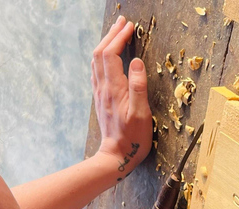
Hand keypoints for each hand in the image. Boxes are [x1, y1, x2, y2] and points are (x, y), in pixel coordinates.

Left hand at [91, 16, 152, 177]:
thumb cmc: (132, 137)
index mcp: (114, 89)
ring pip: (97, 61)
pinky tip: (109, 57)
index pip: (111, 54)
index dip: (119, 38)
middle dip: (111, 35)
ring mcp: (100, 93)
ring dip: (106, 44)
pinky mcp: (101, 99)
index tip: (130, 27)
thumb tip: (136, 61)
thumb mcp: (141, 113)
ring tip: (116, 33)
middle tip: (123, 23)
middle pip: (100, 53)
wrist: (116, 155)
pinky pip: (97, 71)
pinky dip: (103, 57)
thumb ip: (138, 86)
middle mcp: (103, 88)